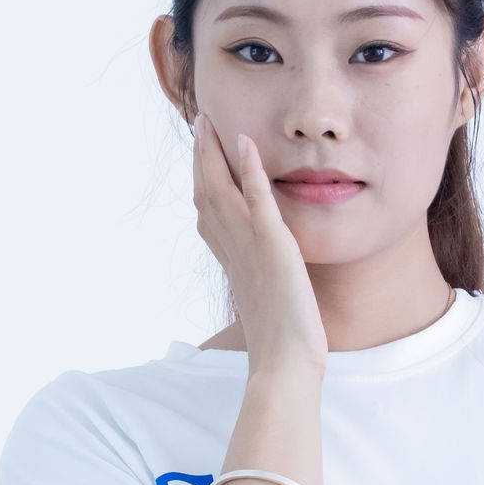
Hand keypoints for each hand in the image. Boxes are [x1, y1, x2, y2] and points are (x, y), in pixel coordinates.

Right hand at [189, 112, 328, 379]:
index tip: (201, 160)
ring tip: (208, 122)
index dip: (202, 184)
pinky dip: (249, 168)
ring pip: (221, 189)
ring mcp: (249, 245)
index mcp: (232, 263)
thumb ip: (265, 290)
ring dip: (213, 152)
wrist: (284, 362)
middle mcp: (232, 250)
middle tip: (198, 125)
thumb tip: (266, 291)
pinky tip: (244, 141)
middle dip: (200, 158)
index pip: (209, 215)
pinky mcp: (272, 244)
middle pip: (206, 194)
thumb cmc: (281, 347)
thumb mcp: (269, 308)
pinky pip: (257, 198)